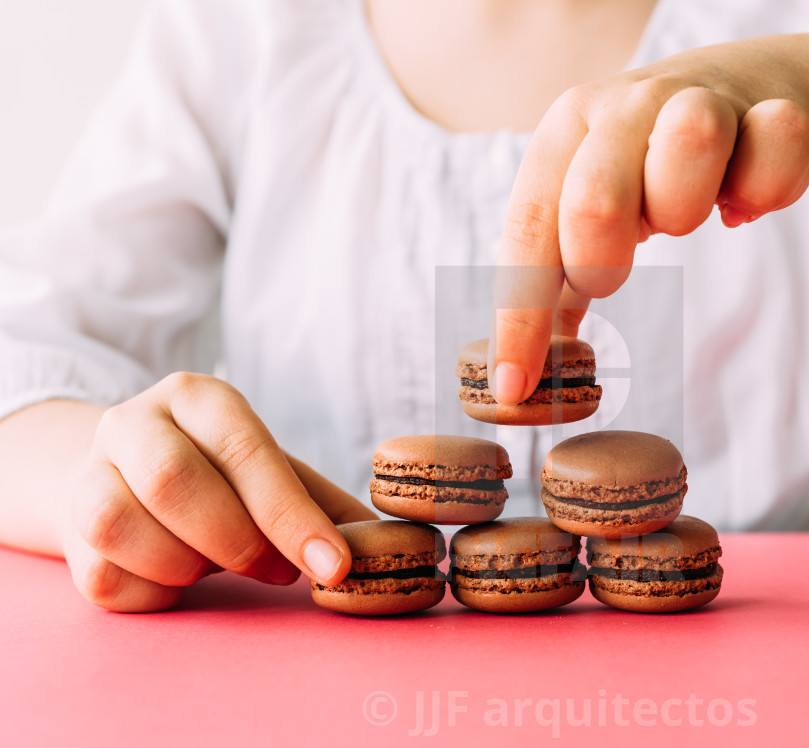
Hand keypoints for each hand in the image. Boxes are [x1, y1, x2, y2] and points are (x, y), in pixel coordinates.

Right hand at [63, 372, 376, 611]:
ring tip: (220, 565)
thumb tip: (395, 544)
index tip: (333, 565)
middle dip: (239, 542)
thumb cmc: (222, 477)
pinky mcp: (69, 532)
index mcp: (199, 397)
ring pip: (123, 527)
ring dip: (189, 565)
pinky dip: (158, 592)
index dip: (291, 516)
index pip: (246, 452)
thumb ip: (326, 507)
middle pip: (174, 482)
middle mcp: (133, 423)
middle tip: (279, 571)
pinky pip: (108, 576)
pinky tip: (180, 576)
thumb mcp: (275, 473)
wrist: (128, 476)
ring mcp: (89, 474)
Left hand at [490, 40, 808, 403]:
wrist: (756, 93)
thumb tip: (523, 376)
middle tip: (615, 273)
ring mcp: (698, 97)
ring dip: (688, 206)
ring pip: (690, 143)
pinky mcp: (771, 104)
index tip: (514, 386)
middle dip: (602, 262)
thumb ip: (559, 281)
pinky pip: (774, 150)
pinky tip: (747, 195)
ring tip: (692, 211)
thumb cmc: (656, 167)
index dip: (519, 315)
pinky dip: (764, 189)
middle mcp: (623, 106)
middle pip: (594, 199)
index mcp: (565, 133)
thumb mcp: (598, 212)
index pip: (527, 230)